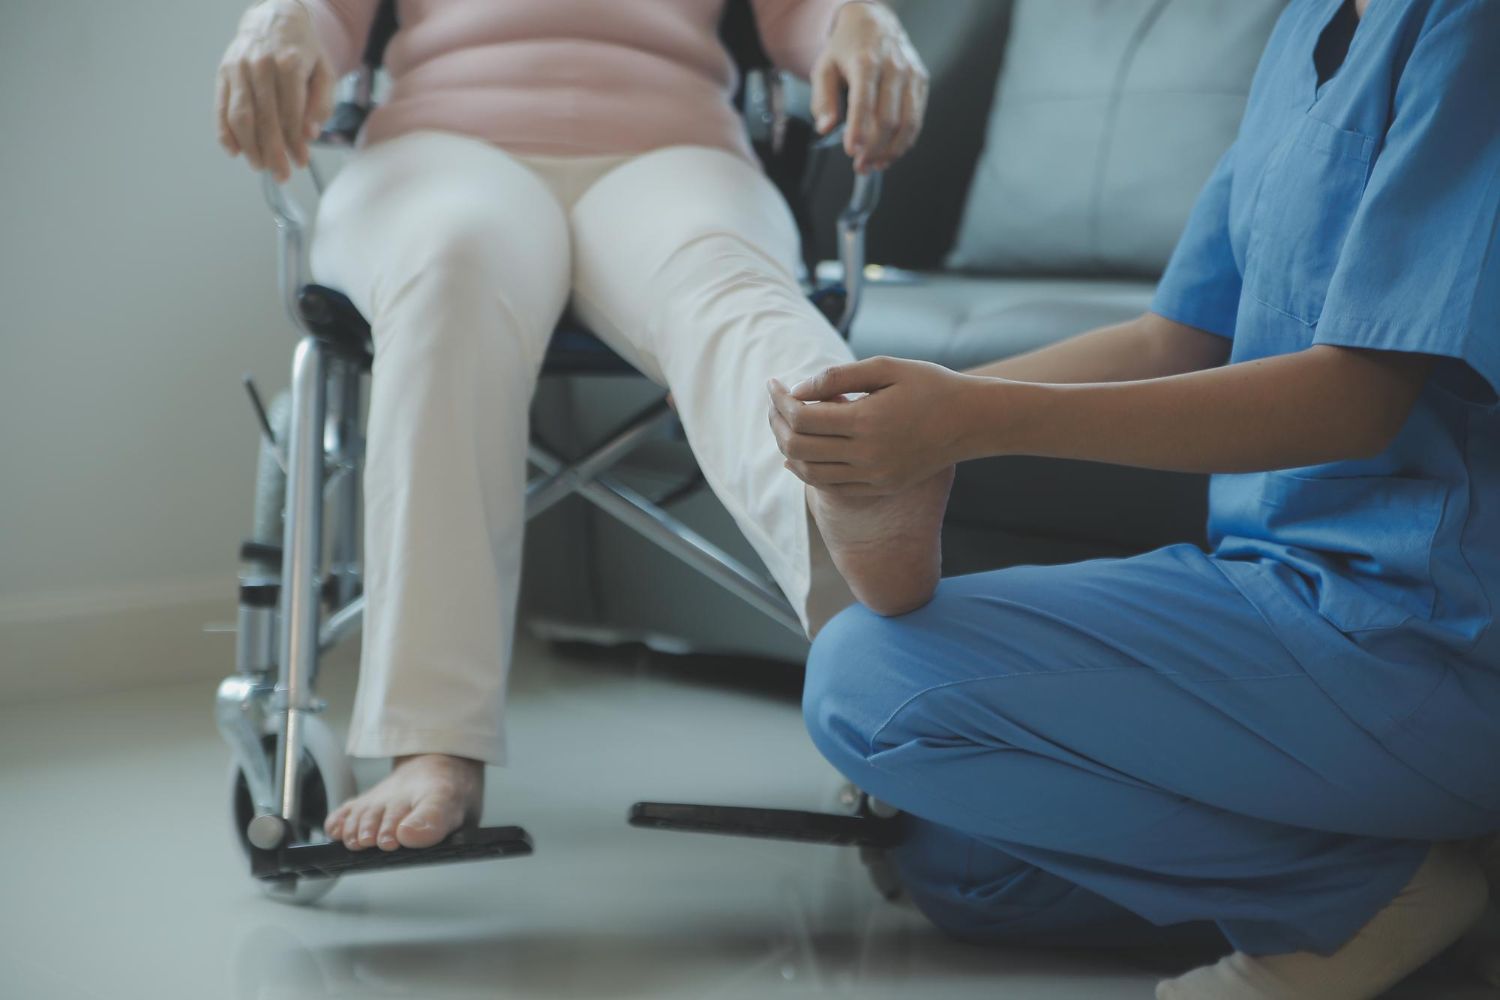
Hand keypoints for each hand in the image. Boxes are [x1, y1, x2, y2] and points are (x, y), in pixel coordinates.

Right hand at [216, 0, 334, 180]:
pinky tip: (234, 151)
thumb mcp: (324, 72)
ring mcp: (238, 68)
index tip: (301, 162)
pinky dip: (224, 132)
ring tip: (260, 166)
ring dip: (249, 146)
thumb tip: (310, 133)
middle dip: (273, 151)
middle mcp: (260, 65)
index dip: (295, 141)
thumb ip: (321, 103)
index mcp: (288, 63)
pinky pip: (221, 107)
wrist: (273, 19)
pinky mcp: (223, 73)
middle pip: (264, 118)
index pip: (290, 111)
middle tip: (281, 175)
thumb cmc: (303, 51)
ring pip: (240, 115)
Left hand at [768, 356, 977, 495]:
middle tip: (774, 403)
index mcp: (867, 421)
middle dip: (777, 423)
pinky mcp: (880, 487)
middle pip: (799, 446)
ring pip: (809, 472)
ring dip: (787, 449)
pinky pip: (831, 487)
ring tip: (782, 426)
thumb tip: (798, 389)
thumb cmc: (930, 386)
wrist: (971, 421)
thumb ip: (839, 377)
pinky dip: (807, 472)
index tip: (773, 384)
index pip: (802, 417)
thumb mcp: (886, 368)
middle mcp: (867, 455)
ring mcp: (873, 476)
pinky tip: (798, 455)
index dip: (780, 400)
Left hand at [811, 2, 928, 173]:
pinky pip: (917, 119)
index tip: (852, 152)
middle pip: (888, 118)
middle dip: (874, 148)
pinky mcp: (921, 82)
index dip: (859, 129)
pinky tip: (889, 153)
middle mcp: (893, 67)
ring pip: (908, 123)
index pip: (864, 100)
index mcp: (866, 61)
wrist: (876, 21)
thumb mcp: (824, 67)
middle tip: (859, 166)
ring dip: (891, 151)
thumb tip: (826, 128)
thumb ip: (822, 99)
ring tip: (875, 165)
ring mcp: (911, 75)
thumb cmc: (848, 48)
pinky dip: (904, 142)